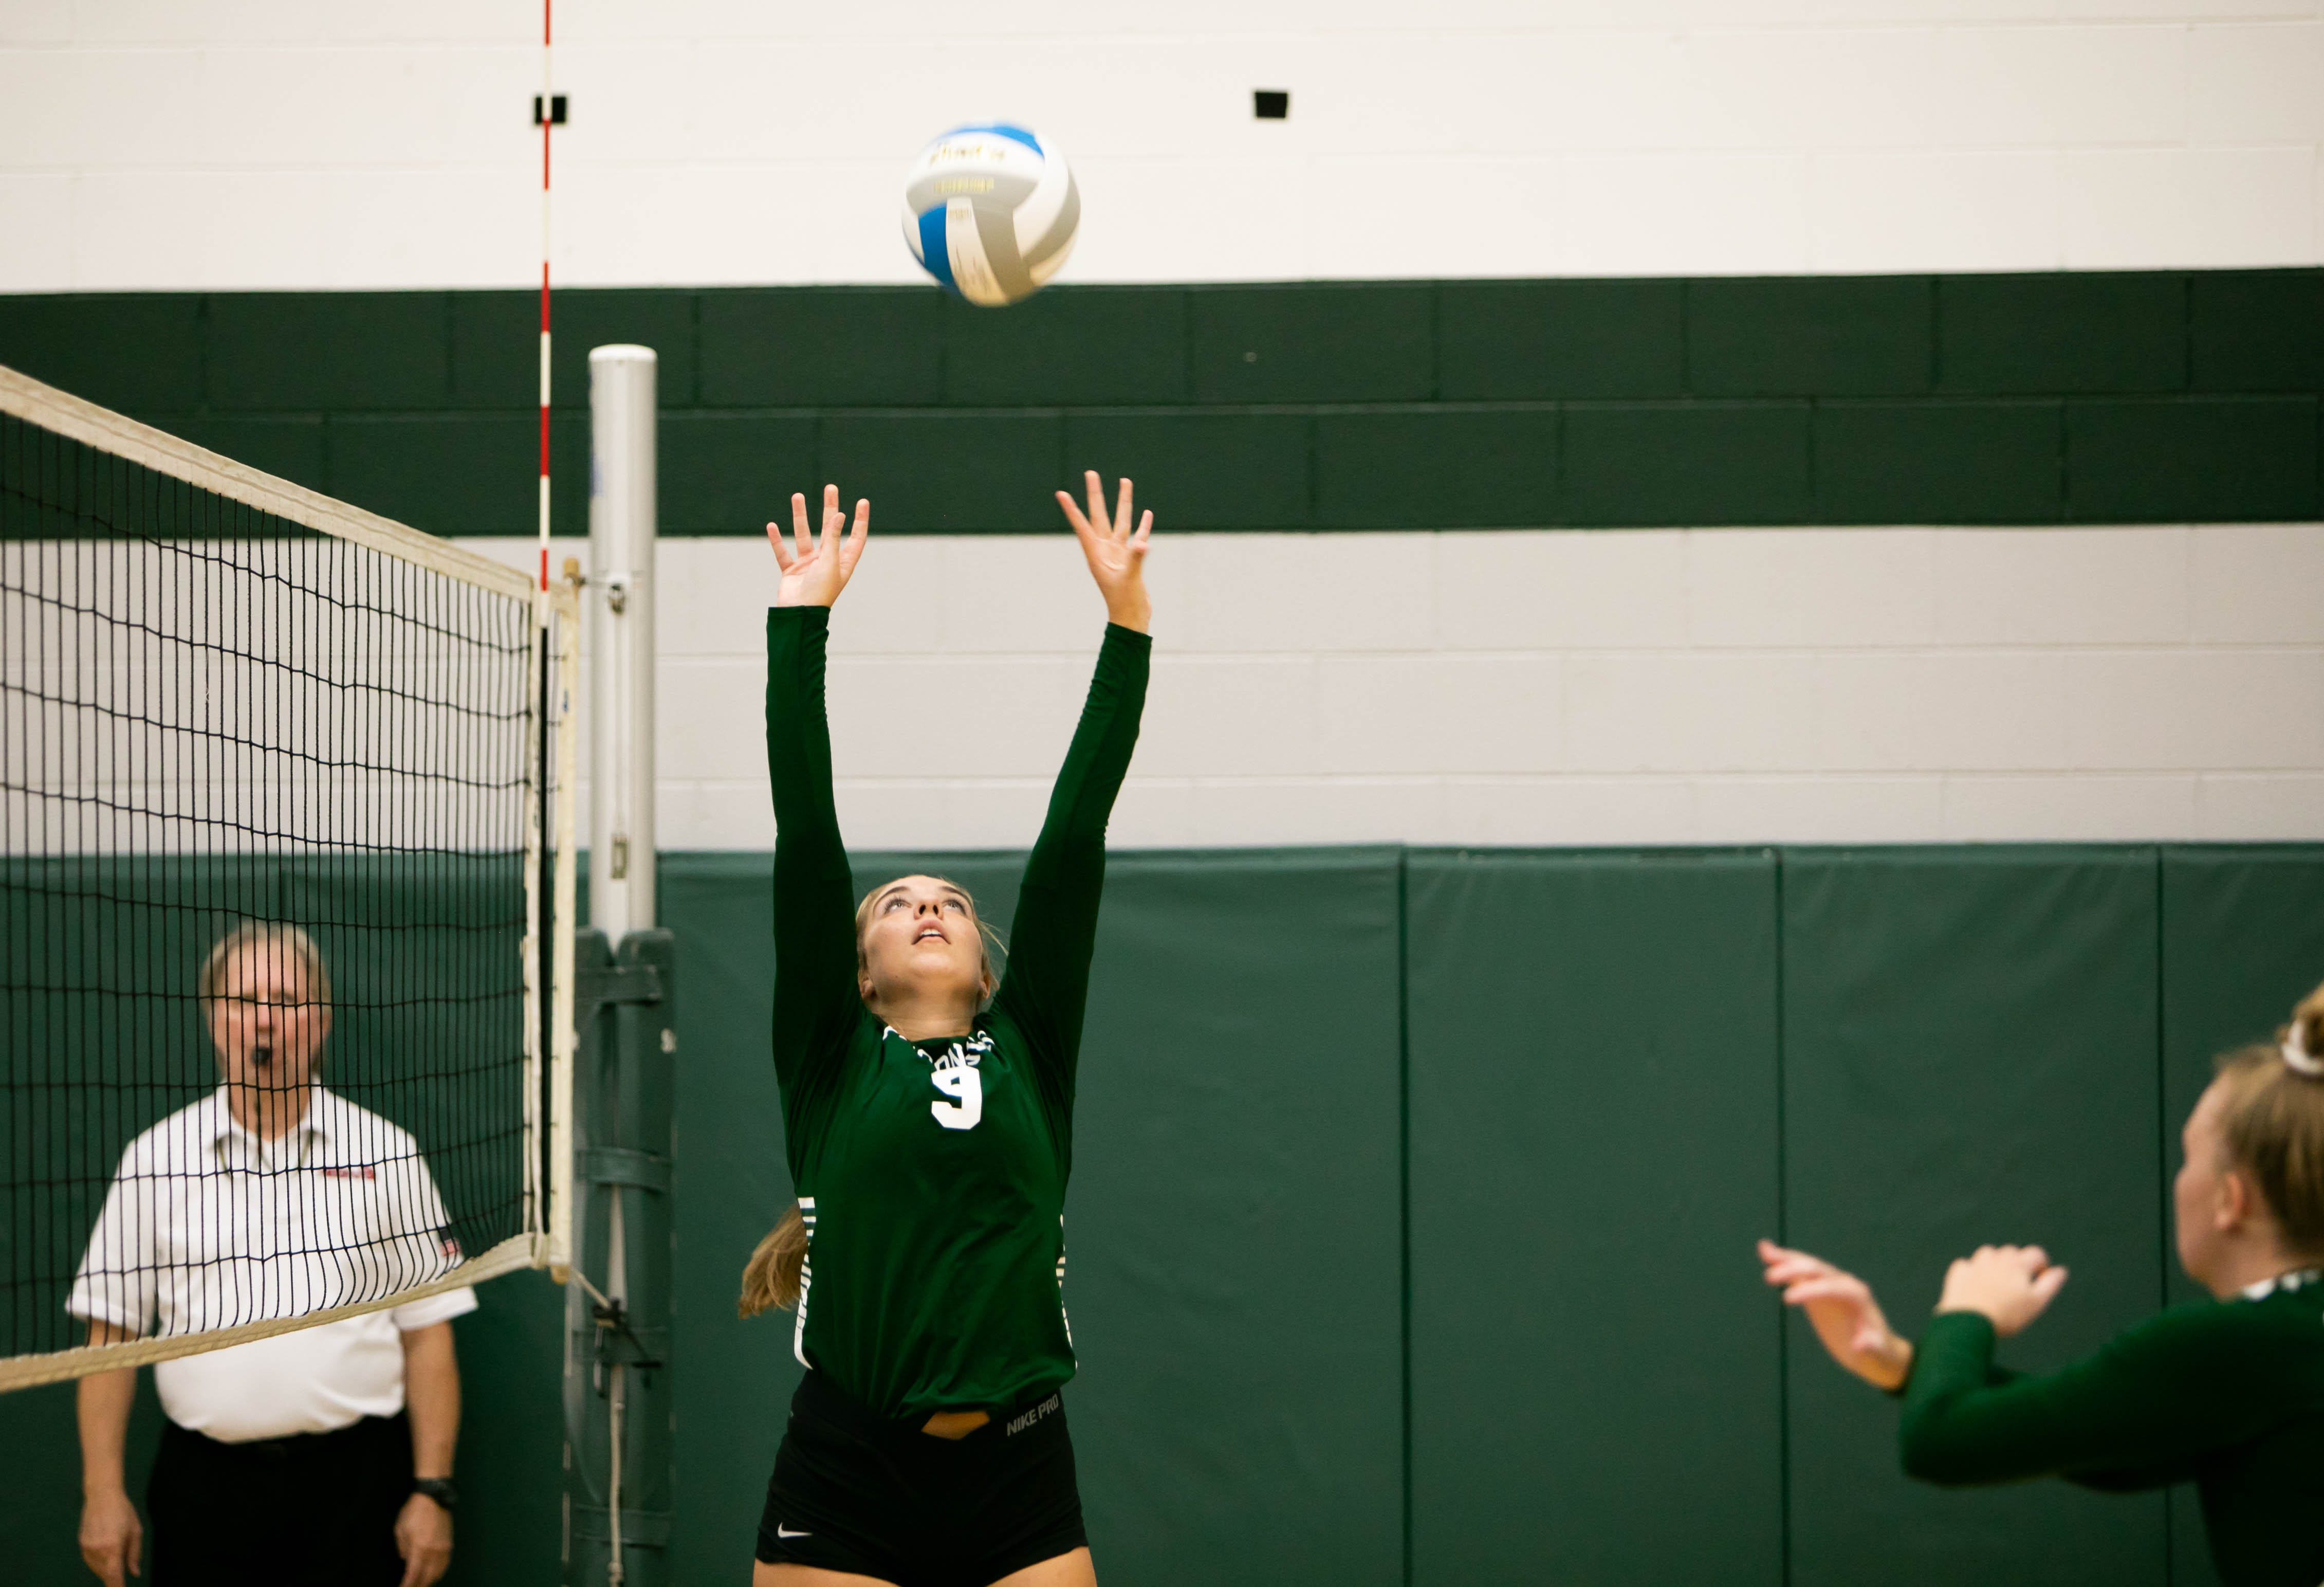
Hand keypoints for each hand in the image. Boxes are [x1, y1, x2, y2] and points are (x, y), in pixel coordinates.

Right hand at [79, 1487, 141, 1586]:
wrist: (102, 1496)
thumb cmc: (123, 1511)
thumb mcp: (136, 1531)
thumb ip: (134, 1554)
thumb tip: (134, 1573)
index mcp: (113, 1547)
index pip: (114, 1575)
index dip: (116, 1586)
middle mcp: (97, 1550)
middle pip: (105, 1573)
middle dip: (113, 1579)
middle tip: (121, 1580)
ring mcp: (87, 1547)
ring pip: (96, 1569)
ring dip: (106, 1571)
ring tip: (115, 1565)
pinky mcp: (82, 1544)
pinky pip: (90, 1561)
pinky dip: (98, 1564)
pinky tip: (105, 1560)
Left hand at [395, 1491, 453, 1586]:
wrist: (434, 1496)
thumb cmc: (413, 1511)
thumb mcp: (400, 1529)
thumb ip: (403, 1548)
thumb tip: (407, 1559)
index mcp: (419, 1548)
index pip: (413, 1574)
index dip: (407, 1585)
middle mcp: (434, 1551)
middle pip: (428, 1577)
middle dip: (419, 1585)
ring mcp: (444, 1548)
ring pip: (438, 1572)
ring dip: (430, 1581)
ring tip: (422, 1584)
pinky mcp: (449, 1543)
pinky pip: (445, 1564)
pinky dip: (439, 1573)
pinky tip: (434, 1575)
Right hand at [768, 485, 868, 608]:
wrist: (799, 615)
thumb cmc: (820, 593)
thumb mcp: (830, 563)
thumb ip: (833, 539)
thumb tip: (840, 515)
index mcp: (843, 562)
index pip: (855, 537)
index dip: (860, 520)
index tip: (862, 501)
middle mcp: (827, 561)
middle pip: (830, 529)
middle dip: (830, 508)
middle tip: (830, 487)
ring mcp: (808, 566)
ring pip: (803, 535)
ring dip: (800, 516)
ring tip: (797, 496)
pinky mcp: (791, 571)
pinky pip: (783, 552)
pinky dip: (777, 540)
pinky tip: (771, 526)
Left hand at [1055, 471, 1152, 632]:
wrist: (1131, 619)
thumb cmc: (1124, 603)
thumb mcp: (1128, 581)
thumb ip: (1135, 560)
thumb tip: (1142, 543)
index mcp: (1096, 554)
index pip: (1082, 527)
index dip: (1072, 510)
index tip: (1061, 493)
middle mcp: (1105, 549)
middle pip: (1099, 515)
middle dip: (1096, 494)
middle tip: (1090, 473)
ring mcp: (1118, 553)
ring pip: (1121, 521)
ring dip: (1123, 502)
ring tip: (1124, 481)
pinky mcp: (1131, 559)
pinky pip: (1136, 536)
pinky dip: (1142, 525)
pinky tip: (1146, 512)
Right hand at [1759, 1239, 1914, 1390]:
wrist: (1877, 1353)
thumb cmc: (1879, 1353)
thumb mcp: (1879, 1353)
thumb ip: (1872, 1345)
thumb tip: (1860, 1343)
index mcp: (1858, 1295)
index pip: (1831, 1287)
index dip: (1810, 1290)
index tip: (1787, 1299)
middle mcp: (1844, 1284)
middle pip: (1817, 1270)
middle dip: (1795, 1269)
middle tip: (1770, 1277)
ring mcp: (1830, 1285)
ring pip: (1807, 1266)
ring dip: (1786, 1259)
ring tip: (1765, 1252)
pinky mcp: (1819, 1292)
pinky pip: (1800, 1275)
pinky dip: (1785, 1264)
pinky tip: (1767, 1255)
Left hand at [1936, 1244, 2067, 1335]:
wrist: (1970, 1322)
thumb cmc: (2008, 1315)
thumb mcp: (2036, 1302)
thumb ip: (2050, 1284)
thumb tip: (2061, 1271)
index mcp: (2018, 1264)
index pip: (2035, 1253)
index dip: (2040, 1263)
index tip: (2040, 1275)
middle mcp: (1996, 1258)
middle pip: (2011, 1252)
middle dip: (2017, 1262)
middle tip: (2018, 1283)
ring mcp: (1975, 1263)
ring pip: (1988, 1254)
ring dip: (1994, 1263)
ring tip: (1996, 1282)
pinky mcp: (1958, 1272)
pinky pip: (1967, 1265)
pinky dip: (1972, 1271)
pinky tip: (1974, 1285)